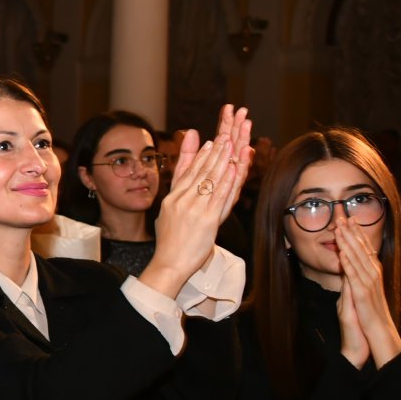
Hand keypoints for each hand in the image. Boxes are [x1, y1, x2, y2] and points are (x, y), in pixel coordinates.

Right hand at [141, 105, 252, 296]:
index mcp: (172, 199)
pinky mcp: (206, 220)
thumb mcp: (166, 215)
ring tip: (231, 144)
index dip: (200, 156)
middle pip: (200, 172)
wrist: (168, 264)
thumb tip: (180, 185)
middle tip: (224, 135)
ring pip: (210, 180)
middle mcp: (181, 200)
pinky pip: (218, 196)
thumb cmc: (169, 243)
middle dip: (214, 152)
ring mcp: (194, 209)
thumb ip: (176, 198)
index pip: (187, 172)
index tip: (210, 142)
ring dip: (222, 160)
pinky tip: (233, 168)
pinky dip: (227, 180)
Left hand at [335, 215, 400, 365]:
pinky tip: (342, 251)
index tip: (350, 218)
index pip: (364, 248)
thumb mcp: (358, 290)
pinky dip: (348, 262)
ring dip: (348, 241)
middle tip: (343, 214)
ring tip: (339, 226)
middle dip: (351, 231)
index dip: (356, 233)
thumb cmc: (367, 312)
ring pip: (357, 257)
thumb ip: (353, 277)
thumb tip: (348, 264)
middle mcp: (373, 273)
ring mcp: (369, 282)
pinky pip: (354, 274)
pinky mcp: (363, 292)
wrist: (376, 330)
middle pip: (361, 248)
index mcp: (372, 272)